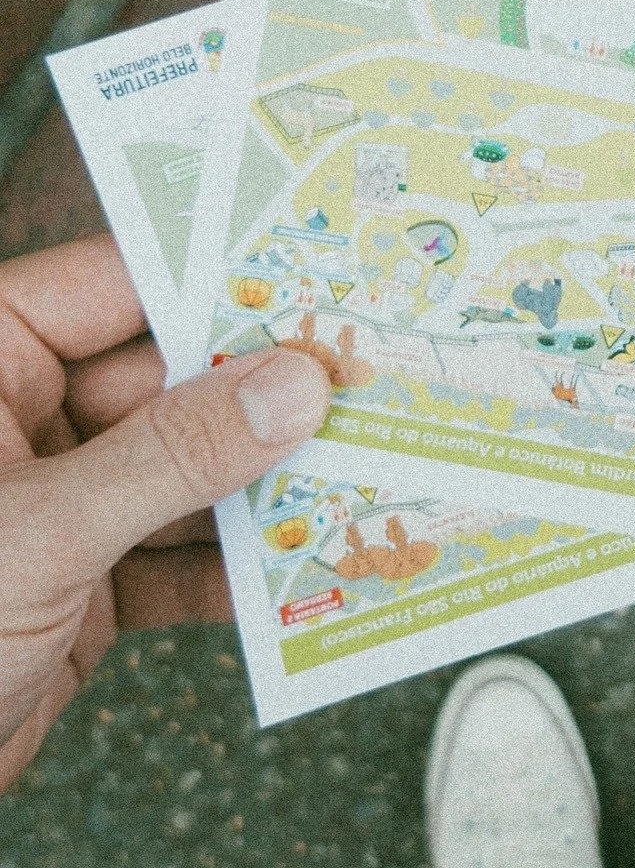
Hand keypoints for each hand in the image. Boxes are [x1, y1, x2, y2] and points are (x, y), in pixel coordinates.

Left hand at [0, 234, 330, 789]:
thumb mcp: (42, 530)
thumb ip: (171, 454)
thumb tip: (290, 386)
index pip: (109, 290)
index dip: (210, 282)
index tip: (314, 282)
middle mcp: (16, 424)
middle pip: (164, 383)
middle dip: (262, 396)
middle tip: (366, 389)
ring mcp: (52, 505)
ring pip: (182, 472)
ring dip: (265, 487)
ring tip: (360, 474)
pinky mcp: (77, 585)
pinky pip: (175, 557)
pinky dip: (235, 570)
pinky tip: (299, 568)